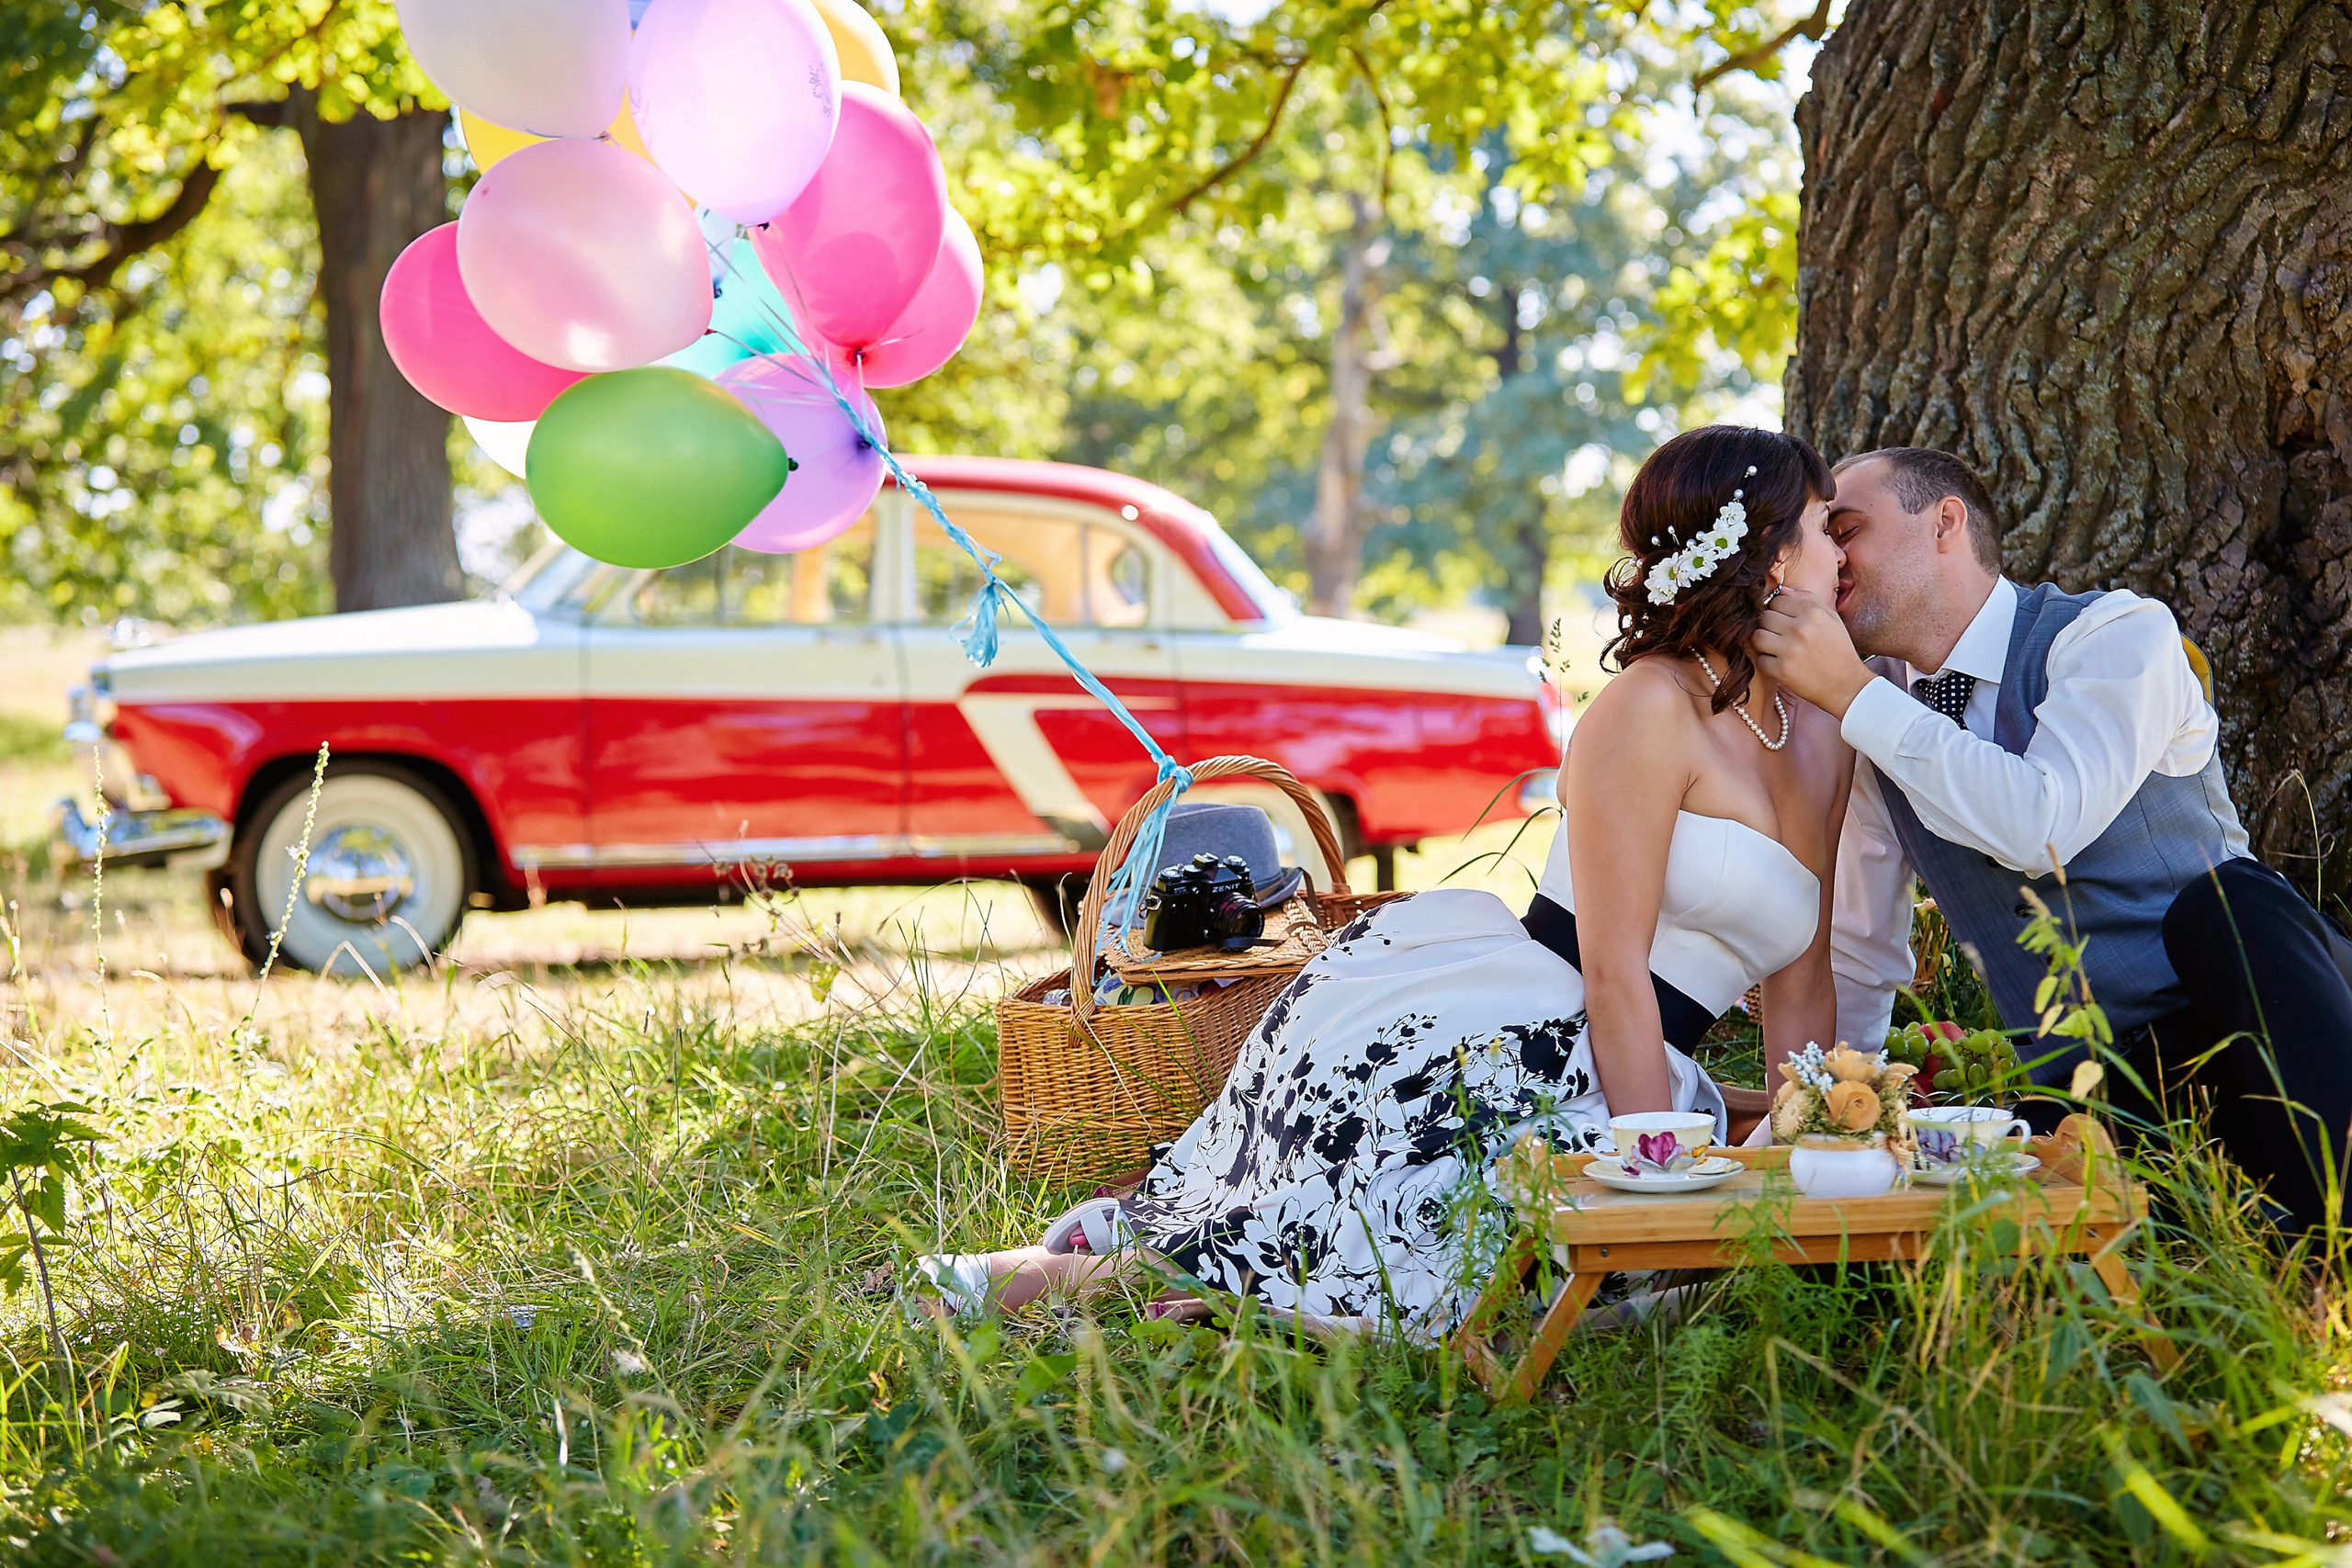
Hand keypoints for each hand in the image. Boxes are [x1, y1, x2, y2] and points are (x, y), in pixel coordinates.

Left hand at [1753, 587, 1875, 717]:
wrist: (1846, 684)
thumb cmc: (1838, 649)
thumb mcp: (1831, 618)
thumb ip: (1807, 599)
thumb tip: (1782, 590)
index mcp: (1812, 613)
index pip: (1776, 601)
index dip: (1778, 610)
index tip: (1785, 620)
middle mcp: (1799, 629)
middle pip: (1764, 617)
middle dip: (1769, 626)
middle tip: (1780, 636)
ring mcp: (1789, 650)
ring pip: (1757, 636)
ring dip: (1764, 643)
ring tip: (1777, 648)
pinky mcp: (1781, 670)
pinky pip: (1760, 659)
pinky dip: (1767, 662)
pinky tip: (1780, 663)